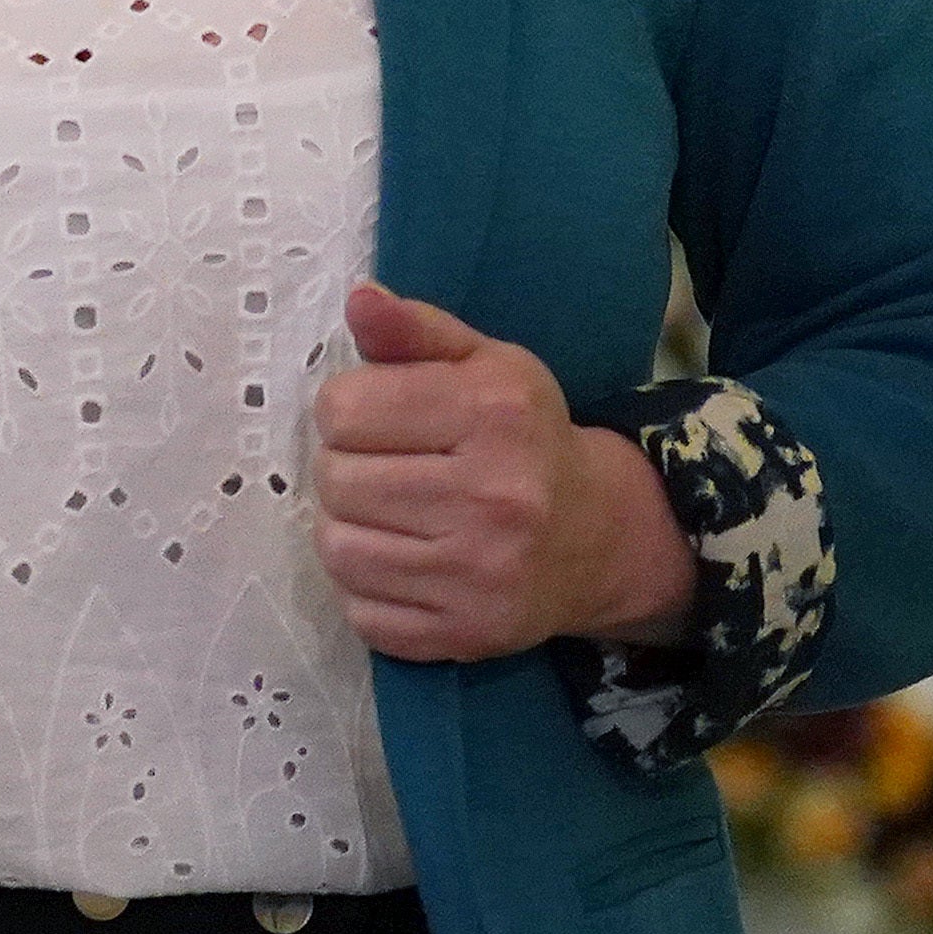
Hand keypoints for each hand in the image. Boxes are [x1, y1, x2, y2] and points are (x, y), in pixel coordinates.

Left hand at [314, 285, 693, 661]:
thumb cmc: (523, 438)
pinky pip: (361, 614)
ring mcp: (480, 575)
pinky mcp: (466, 634)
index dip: (347, 411)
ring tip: (390, 516)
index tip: (379, 420)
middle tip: (386, 472)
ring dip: (349, 530)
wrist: (599, 537)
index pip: (343, 409)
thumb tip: (360, 299)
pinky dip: (368, 590)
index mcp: (495, 413)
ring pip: (337, 549)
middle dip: (346, 470)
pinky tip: (406, 564)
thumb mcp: (484, 366)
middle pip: (334, 480)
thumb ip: (416, 330)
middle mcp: (494, 496)